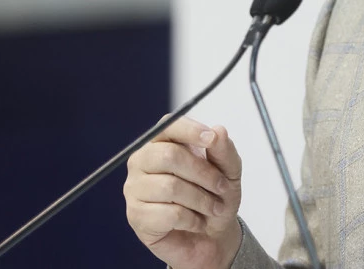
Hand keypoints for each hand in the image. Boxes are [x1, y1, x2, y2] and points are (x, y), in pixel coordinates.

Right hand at [124, 116, 243, 268]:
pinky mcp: (136, 216)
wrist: (212, 237)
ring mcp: (134, 188)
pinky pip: (168, 214)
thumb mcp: (229, 172)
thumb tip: (218, 130)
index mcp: (162, 143)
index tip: (211, 139)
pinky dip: (191, 220)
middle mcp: (142, 161)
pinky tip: (195, 222)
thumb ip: (224, 150)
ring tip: (213, 208)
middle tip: (222, 187)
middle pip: (169, 156)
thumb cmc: (216, 197)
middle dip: (203, 173)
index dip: (189, 130)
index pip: (167, 125)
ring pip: (170, 187)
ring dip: (201, 200)